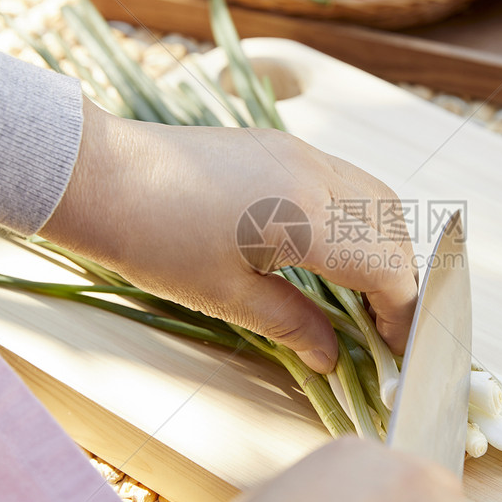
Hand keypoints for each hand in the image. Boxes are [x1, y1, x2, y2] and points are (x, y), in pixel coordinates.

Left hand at [41, 97, 417, 371]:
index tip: (400, 353)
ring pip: (376, 197)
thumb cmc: (152, 240)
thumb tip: (333, 357)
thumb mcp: (224, 295)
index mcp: (307, 215)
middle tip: (387, 330)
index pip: (387, 268)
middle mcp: (316, 173)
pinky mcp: (281, 144)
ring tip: (368, 294)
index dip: (403, 315)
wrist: (99, 173)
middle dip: (402, 281)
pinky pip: (346, 181)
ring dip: (386, 245)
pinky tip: (339, 253)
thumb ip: (291, 323)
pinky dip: (361, 219)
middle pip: (393, 229)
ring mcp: (300, 151)